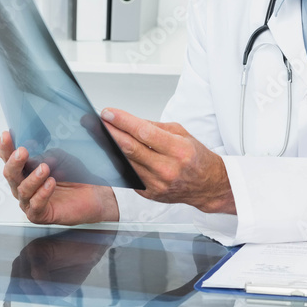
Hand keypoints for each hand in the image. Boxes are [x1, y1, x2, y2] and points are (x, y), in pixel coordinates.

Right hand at [0, 131, 119, 224]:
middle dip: (14, 162)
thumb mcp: (62, 158)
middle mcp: (23, 186)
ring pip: (23, 190)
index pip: (10, 159)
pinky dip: (42, 194)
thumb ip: (48, 154)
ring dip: (33, 178)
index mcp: (25, 171)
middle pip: (11, 175)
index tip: (6, 135)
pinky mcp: (39, 215)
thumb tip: (38, 157)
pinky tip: (50, 184)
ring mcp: (29, 202)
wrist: (93, 193)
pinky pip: (36, 205)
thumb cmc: (74, 176)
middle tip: (22, 152)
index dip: (6, 148)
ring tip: (44, 168)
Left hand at [100, 108, 235, 214]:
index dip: (123, 121)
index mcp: (178, 150)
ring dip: (111, 148)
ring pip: (126, 163)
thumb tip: (129, 122)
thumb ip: (155, 127)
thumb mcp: (182, 134)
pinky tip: (113, 153)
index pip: (144, 132)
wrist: (208, 185)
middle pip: (131, 148)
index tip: (109, 113)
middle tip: (98, 122)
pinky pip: (129, 175)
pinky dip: (120, 163)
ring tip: (101, 135)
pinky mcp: (149, 193)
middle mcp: (167, 168)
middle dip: (111, 133)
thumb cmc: (197, 158)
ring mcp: (157, 183)